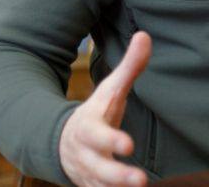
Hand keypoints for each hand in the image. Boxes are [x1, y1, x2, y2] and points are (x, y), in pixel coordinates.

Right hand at [58, 31, 151, 186]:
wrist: (62, 144)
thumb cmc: (96, 113)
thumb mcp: (109, 91)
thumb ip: (129, 67)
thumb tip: (145, 36)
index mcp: (89, 128)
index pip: (97, 135)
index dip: (111, 140)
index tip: (129, 144)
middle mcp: (87, 155)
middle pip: (100, 168)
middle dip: (118, 175)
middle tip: (141, 180)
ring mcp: (90, 176)